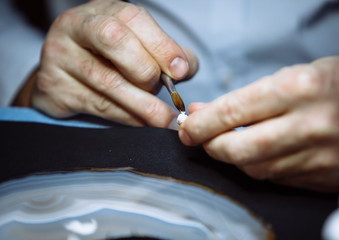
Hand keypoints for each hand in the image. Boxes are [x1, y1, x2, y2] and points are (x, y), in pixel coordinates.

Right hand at [13, 0, 197, 126]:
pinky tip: (142, 123)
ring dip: (142, 104)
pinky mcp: (54, 88)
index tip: (181, 72)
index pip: (133, 19)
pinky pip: (97, 105)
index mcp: (102, 11)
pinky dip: (126, 117)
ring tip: (163, 118)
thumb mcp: (138, 45)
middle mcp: (76, 27)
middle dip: (146, 70)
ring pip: (107, 80)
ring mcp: (60, 56)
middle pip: (114, 40)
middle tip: (161, 89)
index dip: (161, 45)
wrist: (66, 76)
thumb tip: (184, 68)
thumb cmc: (110, 59)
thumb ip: (166, 53)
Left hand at [179, 53, 338, 191]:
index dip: (202, 123)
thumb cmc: (332, 81)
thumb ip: (243, 98)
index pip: (234, 111)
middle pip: (239, 149)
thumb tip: (203, 112)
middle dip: (210, 146)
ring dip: (232, 157)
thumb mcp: (287, 76)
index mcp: (300, 88)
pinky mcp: (327, 175)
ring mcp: (322, 155)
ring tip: (226, 143)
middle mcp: (312, 124)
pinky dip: (258, 166)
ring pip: (256, 169)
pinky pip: (277, 178)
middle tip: (199, 139)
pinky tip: (255, 153)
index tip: (188, 127)